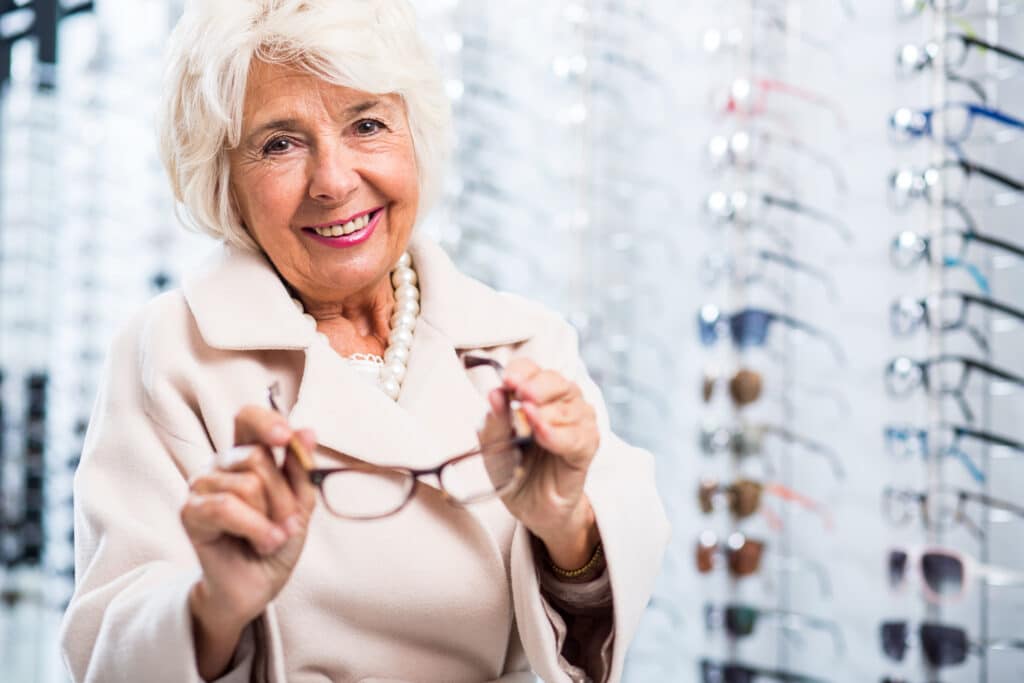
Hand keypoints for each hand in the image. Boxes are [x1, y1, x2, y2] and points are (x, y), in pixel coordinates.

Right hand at [181, 406, 316, 678]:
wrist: (256, 586)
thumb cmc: (276, 541)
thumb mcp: (301, 504)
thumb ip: (301, 469)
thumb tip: (306, 431)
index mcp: (247, 454)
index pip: (248, 418)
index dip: (267, 421)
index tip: (285, 438)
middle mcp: (220, 463)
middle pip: (259, 457)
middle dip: (284, 496)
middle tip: (286, 522)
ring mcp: (201, 485)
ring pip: (248, 484)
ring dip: (271, 518)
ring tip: (271, 537)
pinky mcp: (190, 512)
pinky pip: (226, 507)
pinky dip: (255, 528)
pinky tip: (263, 543)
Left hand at [483, 358, 600, 569]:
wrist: (531, 507)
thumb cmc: (514, 469)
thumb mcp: (493, 446)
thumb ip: (494, 421)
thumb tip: (494, 394)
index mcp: (535, 394)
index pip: (531, 369)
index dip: (520, 372)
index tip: (507, 381)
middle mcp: (561, 402)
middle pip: (555, 381)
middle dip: (537, 387)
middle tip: (521, 395)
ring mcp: (578, 422)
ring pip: (568, 407)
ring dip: (545, 413)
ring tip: (528, 424)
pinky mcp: (586, 447)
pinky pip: (576, 436)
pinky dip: (557, 434)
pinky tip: (541, 434)